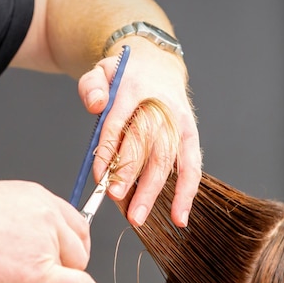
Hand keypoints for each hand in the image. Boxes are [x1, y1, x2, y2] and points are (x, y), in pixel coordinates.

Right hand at [0, 181, 111, 282]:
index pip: (72, 224)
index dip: (70, 248)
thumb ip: (17, 229)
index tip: (66, 261)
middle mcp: (47, 216)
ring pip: (70, 272)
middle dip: (62, 271)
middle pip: (75, 250)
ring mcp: (46, 244)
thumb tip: (22, 251)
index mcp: (35, 197)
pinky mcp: (41, 272)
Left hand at [78, 39, 201, 227]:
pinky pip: (191, 168)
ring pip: (165, 160)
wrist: (158, 65)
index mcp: (135, 88)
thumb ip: (92, 86)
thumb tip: (95, 105)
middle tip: (115, 198)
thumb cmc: (125, 77)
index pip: (119, 122)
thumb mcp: (102, 71)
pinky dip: (186, 194)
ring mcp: (178, 123)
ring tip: (137, 216)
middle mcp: (160, 106)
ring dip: (151, 191)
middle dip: (129, 173)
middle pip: (145, 143)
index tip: (99, 177)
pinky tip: (178, 217)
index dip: (109, 150)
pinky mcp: (190, 136)